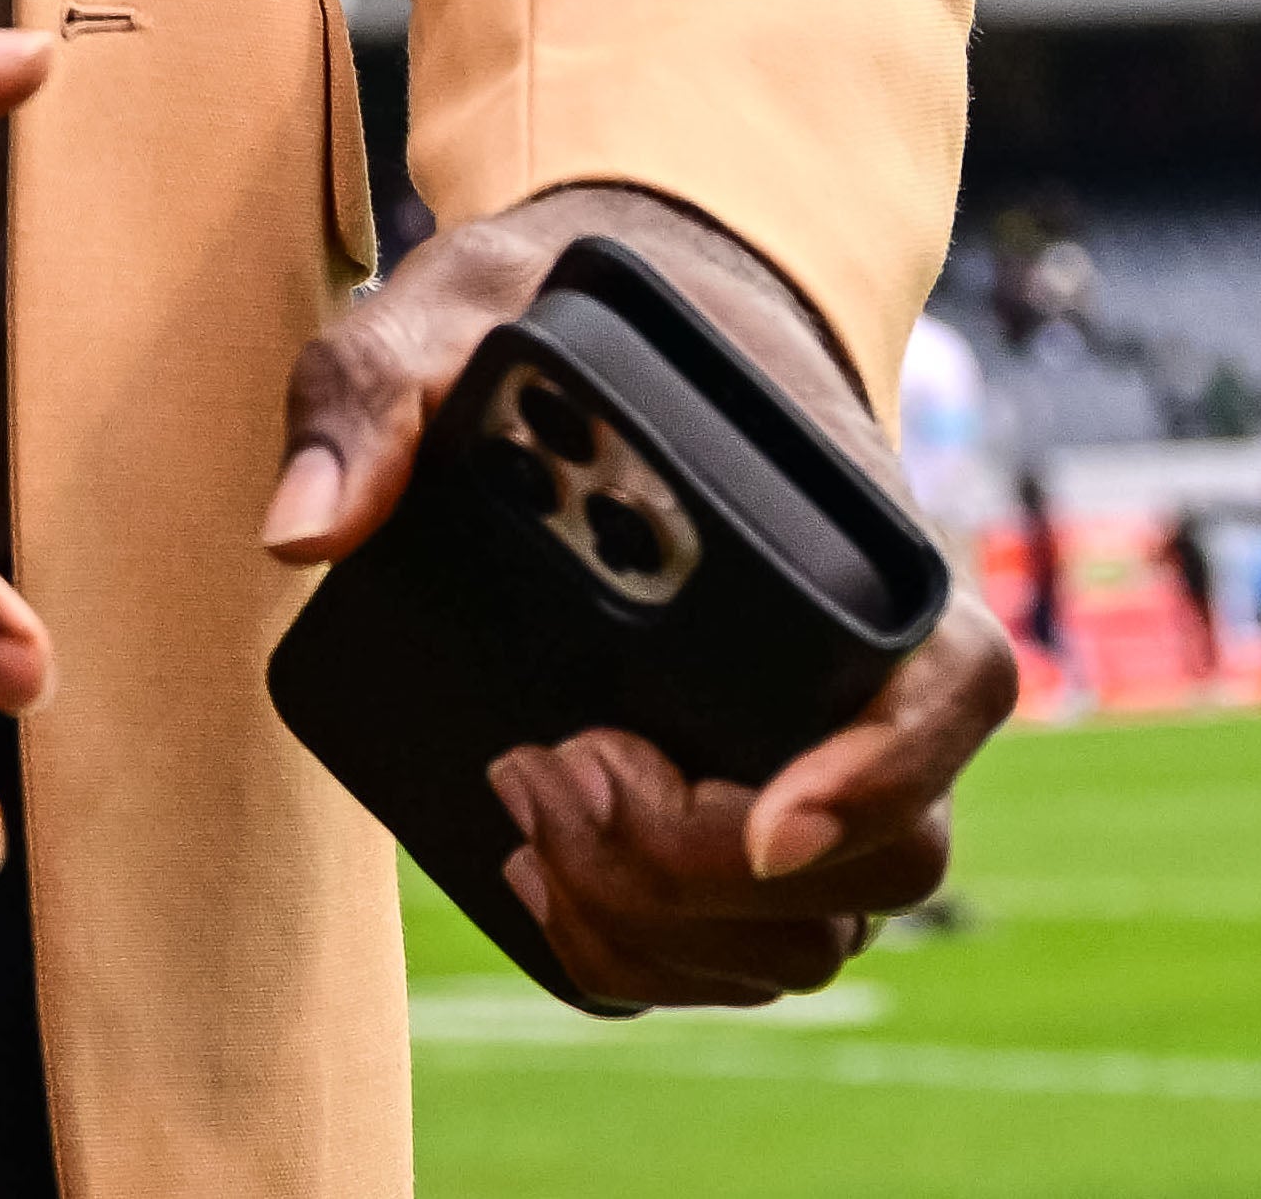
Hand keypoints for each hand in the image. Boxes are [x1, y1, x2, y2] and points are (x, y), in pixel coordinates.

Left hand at [263, 180, 1021, 1012]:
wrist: (621, 320)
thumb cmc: (560, 309)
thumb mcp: (461, 309)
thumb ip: (376, 393)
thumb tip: (304, 530)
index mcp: (853, 539)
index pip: (956, 690)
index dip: (883, 777)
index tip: (767, 822)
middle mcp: (872, 665)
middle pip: (884, 855)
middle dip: (695, 862)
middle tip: (545, 770)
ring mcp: (829, 754)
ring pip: (813, 927)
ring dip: (661, 921)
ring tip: (525, 807)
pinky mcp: (759, 811)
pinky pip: (750, 946)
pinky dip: (647, 951)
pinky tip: (541, 874)